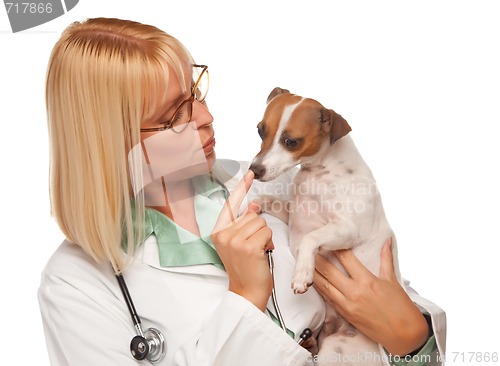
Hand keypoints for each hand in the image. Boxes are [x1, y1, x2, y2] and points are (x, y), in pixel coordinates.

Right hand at [211, 170, 273, 311]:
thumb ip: (243, 223)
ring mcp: (234, 240)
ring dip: (264, 236)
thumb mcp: (239, 243)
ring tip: (257, 251)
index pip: (230, 204)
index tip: (250, 173)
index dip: (241, 188)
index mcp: (217, 232)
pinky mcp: (248, 247)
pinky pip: (266, 231)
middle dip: (257, 228)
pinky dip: (268, 242)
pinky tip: (261, 254)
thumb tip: (253, 205)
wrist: (246, 292)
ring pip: (260, 221)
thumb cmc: (245, 268)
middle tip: (252, 247)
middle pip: (251, 214)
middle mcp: (223, 234)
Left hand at [313, 238, 428, 355]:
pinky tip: (314, 282)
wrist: (404, 335)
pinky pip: (328, 299)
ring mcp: (348, 304)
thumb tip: (386, 240)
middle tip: (310, 249)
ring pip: (324, 285)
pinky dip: (320, 289)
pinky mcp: (345, 314)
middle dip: (318, 259)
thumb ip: (386, 258)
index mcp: (367, 280)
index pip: (347, 259)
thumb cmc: (401, 307)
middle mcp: (355, 291)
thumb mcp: (393, 280)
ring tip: (306, 263)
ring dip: (314, 274)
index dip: (337, 248)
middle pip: (330, 271)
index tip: (329, 240)